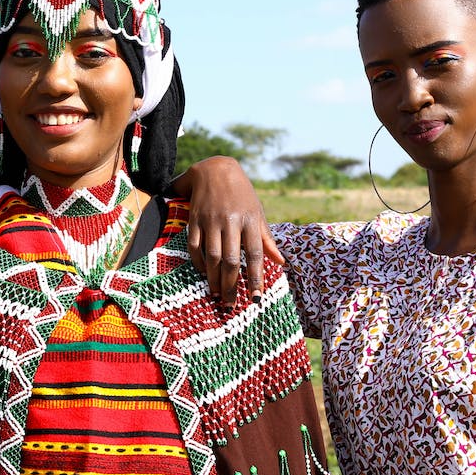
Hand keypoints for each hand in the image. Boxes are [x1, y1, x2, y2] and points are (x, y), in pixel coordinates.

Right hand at [173, 156, 270, 303]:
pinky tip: (204, 274)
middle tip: (231, 304)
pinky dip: (199, 263)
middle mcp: (230, 221)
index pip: (254, 255)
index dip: (255, 278)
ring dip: (215, 279)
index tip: (255, 298)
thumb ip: (267, 240)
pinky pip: (195, 247)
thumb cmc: (242, 195)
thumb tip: (281, 263)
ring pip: (213, 257)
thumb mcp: (257, 213)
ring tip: (217, 294)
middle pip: (232, 260)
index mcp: (249, 220)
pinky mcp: (194, 220)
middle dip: (232, 285)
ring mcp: (211, 221)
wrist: (215, 169)